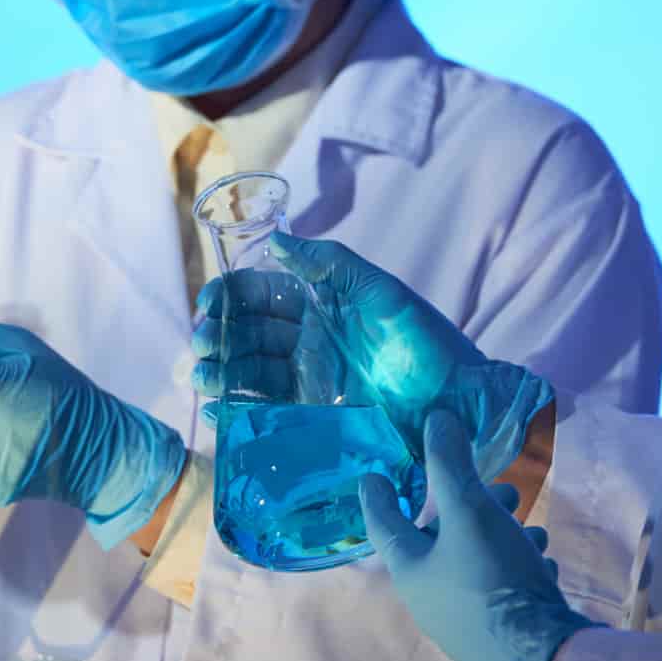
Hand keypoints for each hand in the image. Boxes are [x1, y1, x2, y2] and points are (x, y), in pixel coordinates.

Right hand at [193, 232, 553, 480]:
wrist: (459, 405)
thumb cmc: (427, 344)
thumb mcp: (383, 293)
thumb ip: (331, 264)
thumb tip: (276, 242)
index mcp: (321, 305)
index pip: (262, 294)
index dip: (231, 295)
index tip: (210, 301)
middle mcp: (307, 342)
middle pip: (248, 334)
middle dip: (218, 335)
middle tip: (202, 343)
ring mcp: (307, 382)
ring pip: (250, 373)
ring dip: (220, 372)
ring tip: (202, 376)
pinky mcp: (310, 418)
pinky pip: (264, 412)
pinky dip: (235, 412)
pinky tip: (216, 412)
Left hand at [359, 411, 597, 660]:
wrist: (544, 660)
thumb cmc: (495, 580)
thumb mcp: (471, 511)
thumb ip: (451, 465)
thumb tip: (435, 418)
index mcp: (410, 571)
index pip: (383, 524)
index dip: (378, 495)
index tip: (372, 474)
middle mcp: (430, 599)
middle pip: (439, 541)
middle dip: (466, 508)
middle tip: (499, 488)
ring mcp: (464, 622)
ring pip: (475, 562)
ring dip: (499, 535)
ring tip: (527, 523)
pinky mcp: (499, 636)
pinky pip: (501, 589)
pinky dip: (517, 567)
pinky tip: (543, 560)